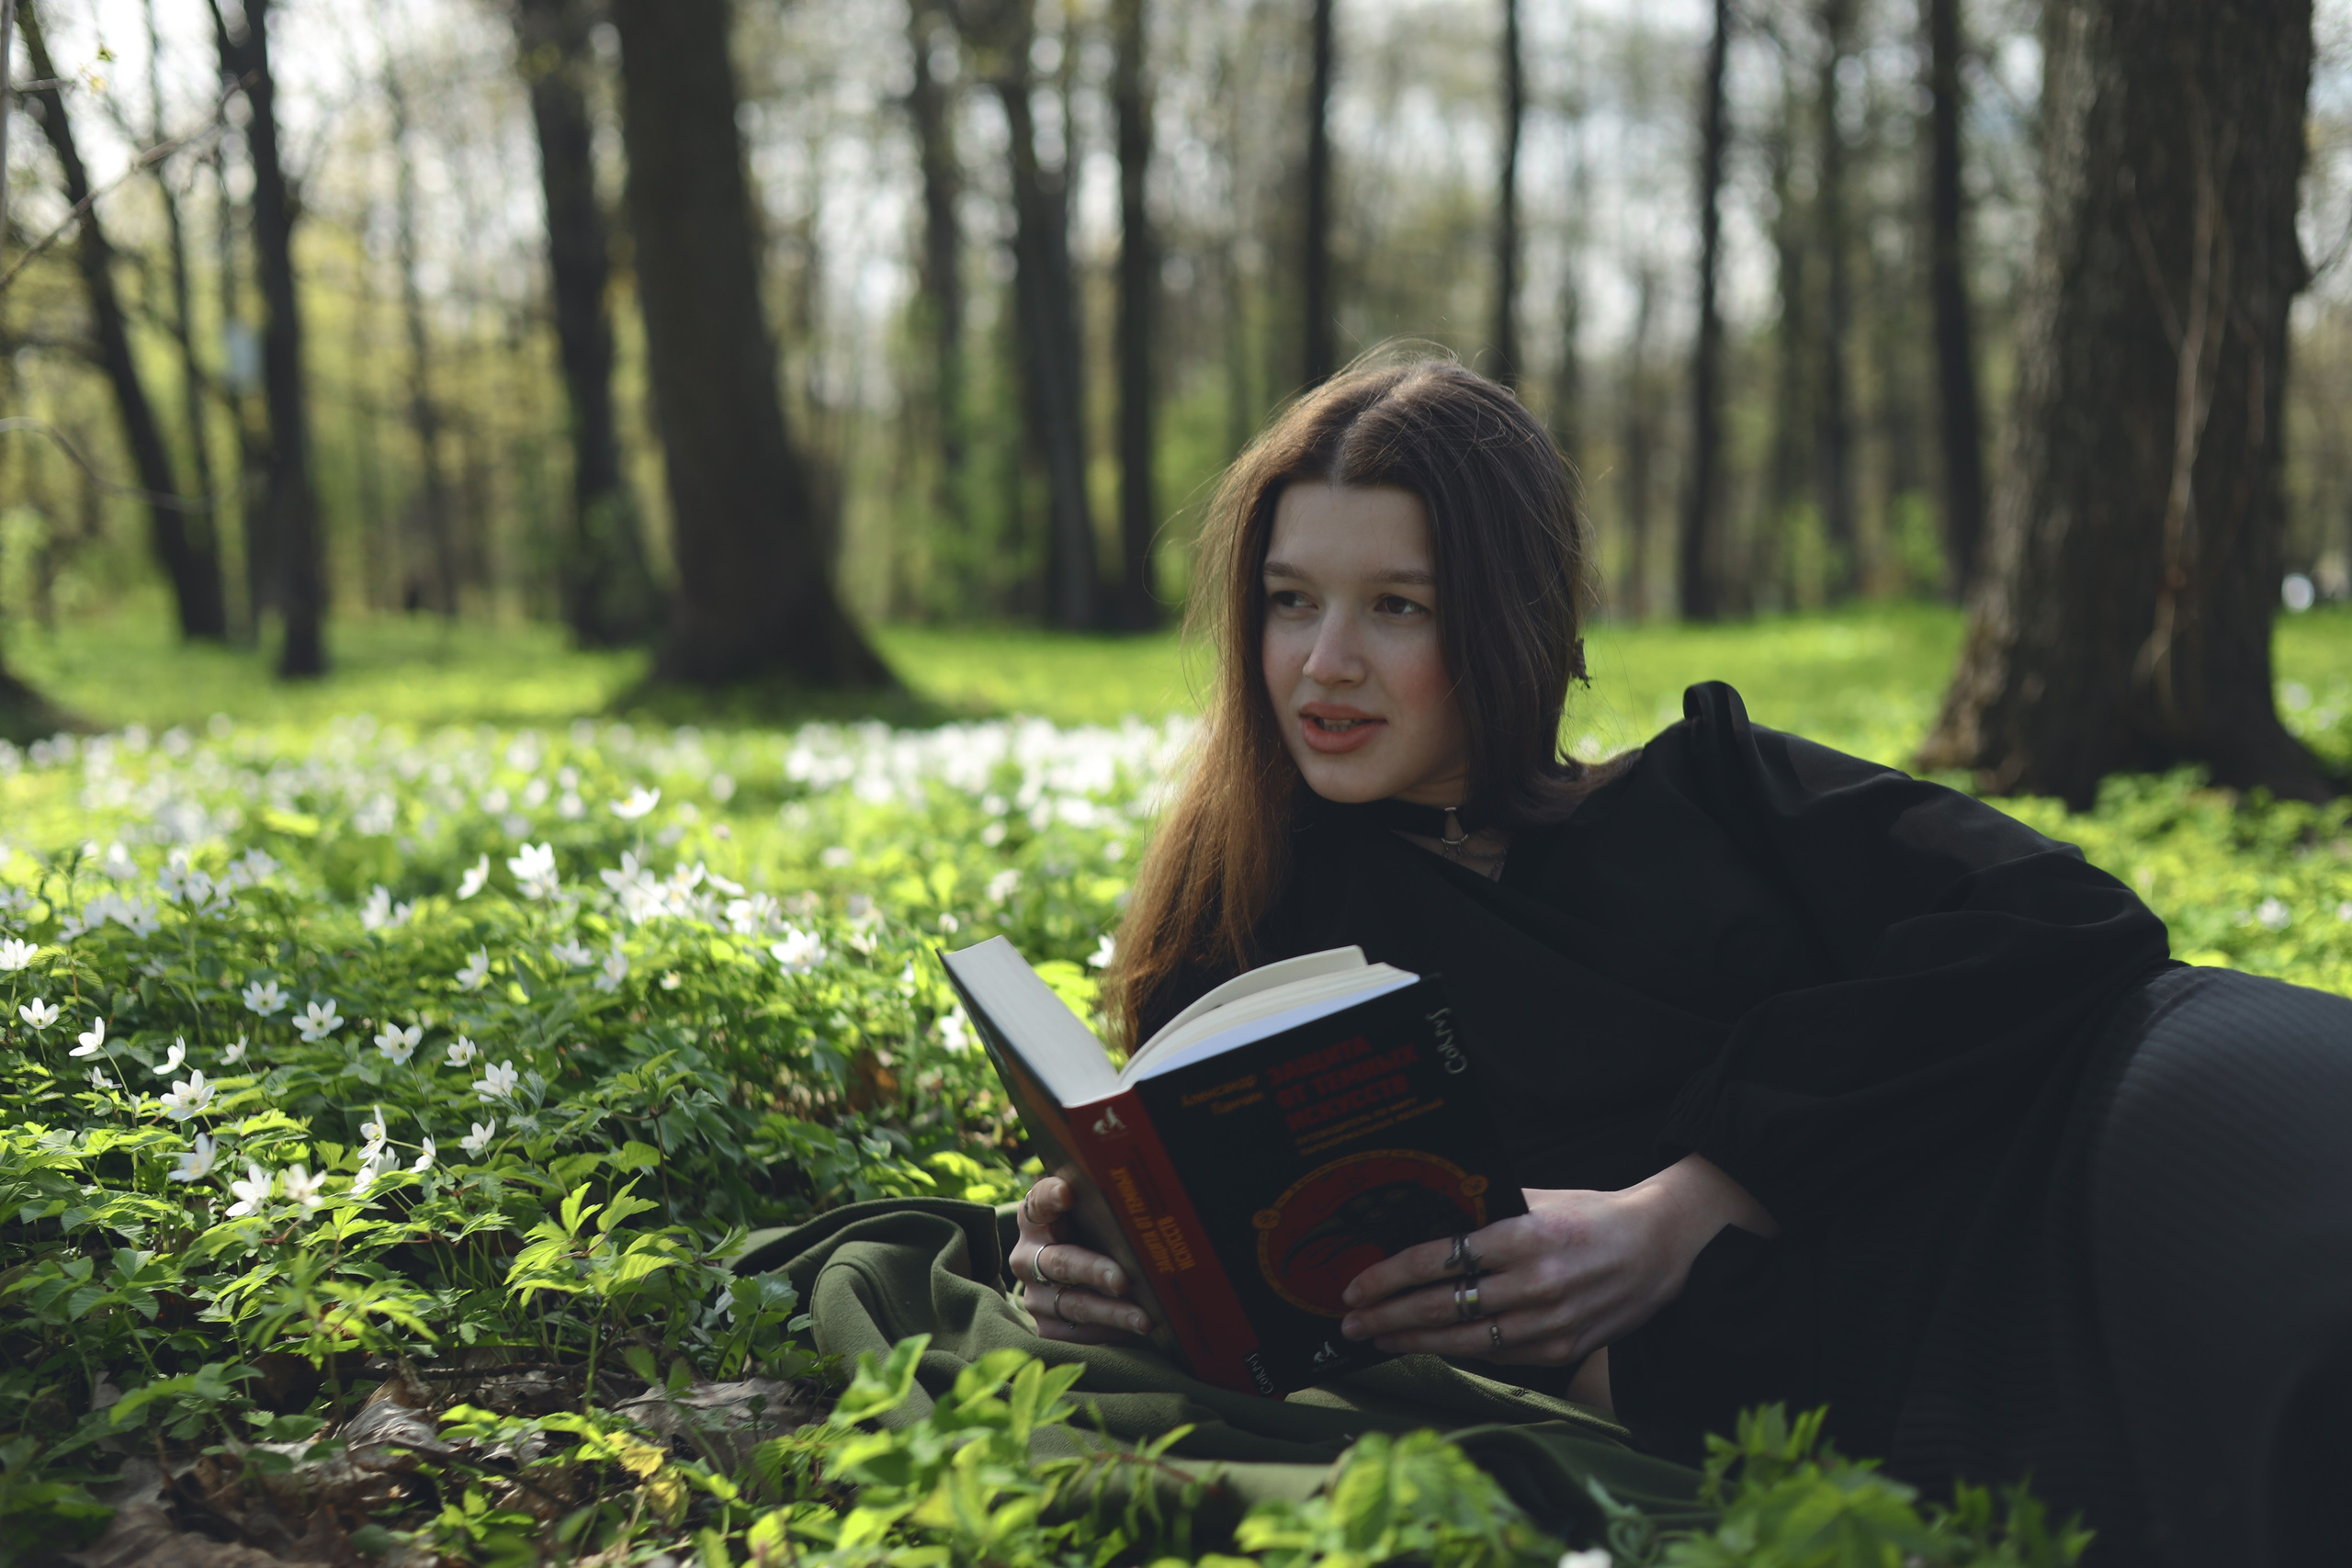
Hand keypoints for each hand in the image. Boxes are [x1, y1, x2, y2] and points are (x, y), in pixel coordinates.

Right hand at [1010, 1175, 1152, 1343]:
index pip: (1039, 1202)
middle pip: (1060, 1262)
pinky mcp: (1045, 1326)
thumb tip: (1140, 1205)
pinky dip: (1107, 1332)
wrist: (1072, 1275)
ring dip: (1110, 1313)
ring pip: (1071, 1304)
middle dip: (1093, 1271)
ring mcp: (1033, 1295)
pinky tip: (1132, 1330)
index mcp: (1036, 1219)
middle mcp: (1027, 1257)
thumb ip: (1099, 1207)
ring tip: (1143, 1319)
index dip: (1051, 1196)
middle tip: (1122, 1280)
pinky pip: (1075, 1333)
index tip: (1067, 1193)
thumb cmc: (1089, 1236)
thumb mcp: (1089, 1217)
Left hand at [1335, 1154, 1775, 1364]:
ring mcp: (1550, 1322)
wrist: (1663, 1248)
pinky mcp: (1563, 1349)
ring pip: (1465, 1341)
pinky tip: (1428, 1346)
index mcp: (1525, 1236)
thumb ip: (1488, 1210)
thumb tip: (1428, 1218)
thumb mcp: (1539, 1198)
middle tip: (1350, 1321)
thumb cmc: (1593, 1216)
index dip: (1391, 1276)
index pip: (1441, 1259)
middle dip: (1388, 1316)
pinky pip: (1498, 1355)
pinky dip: (1459, 1352)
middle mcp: (1536, 1283)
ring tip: (1377, 1339)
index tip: (1357, 1285)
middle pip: (1444, 1306)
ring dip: (1414, 1341)